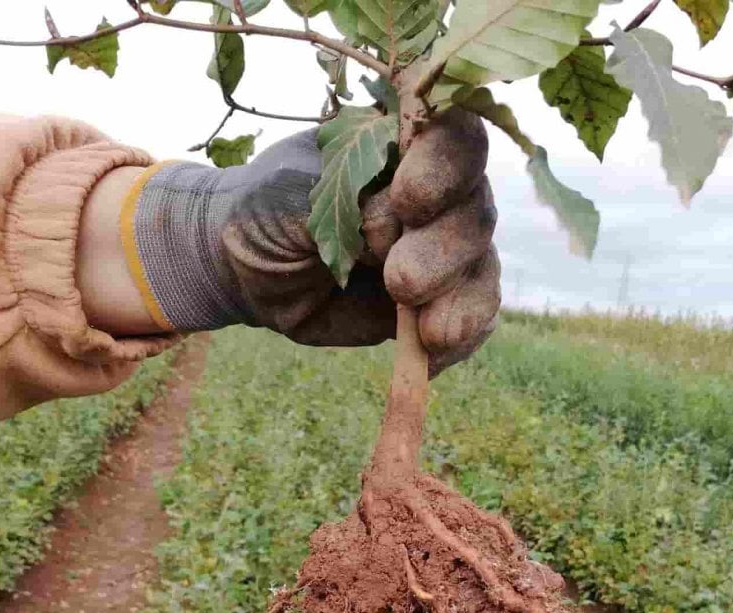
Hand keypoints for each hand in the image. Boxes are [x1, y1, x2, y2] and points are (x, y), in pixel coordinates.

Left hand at [129, 110, 499, 372]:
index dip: (445, 166)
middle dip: (443, 251)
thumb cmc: (267, 212)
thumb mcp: (287, 196)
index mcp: (404, 145)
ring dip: (460, 300)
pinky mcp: (439, 302)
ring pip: (481, 268)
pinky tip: (432, 355)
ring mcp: (444, 251)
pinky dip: (462, 338)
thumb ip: (341, 202)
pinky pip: (474, 318)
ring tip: (428, 333)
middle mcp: (439, 194)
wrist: (250, 270)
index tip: (407, 201)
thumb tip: (392, 231)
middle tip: (400, 282)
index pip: (454, 137)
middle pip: (474, 212)